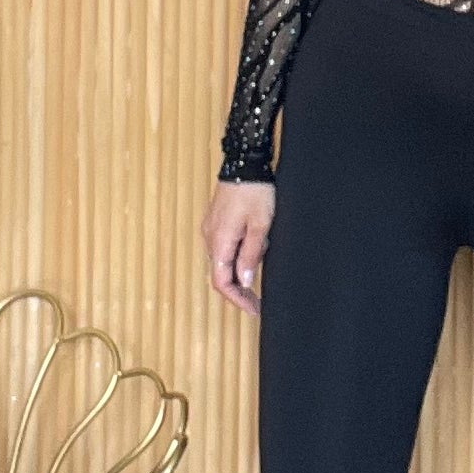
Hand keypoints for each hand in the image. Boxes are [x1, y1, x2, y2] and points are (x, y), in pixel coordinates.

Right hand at [203, 180, 274, 315]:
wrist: (244, 162)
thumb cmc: (255, 191)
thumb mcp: (261, 226)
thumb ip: (252, 255)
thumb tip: (244, 281)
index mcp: (219, 242)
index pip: (222, 282)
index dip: (237, 300)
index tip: (253, 309)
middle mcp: (210, 238)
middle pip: (222, 274)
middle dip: (241, 288)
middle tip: (259, 299)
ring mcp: (211, 229)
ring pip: (224, 261)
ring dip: (242, 268)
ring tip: (263, 258)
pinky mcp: (216, 222)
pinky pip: (225, 247)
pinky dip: (239, 255)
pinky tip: (256, 246)